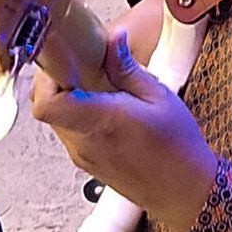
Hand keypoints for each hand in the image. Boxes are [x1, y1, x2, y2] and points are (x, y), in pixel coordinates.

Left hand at [31, 31, 216, 231]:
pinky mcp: (88, 163)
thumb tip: (113, 39)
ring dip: (68, 99)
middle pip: (47, 107)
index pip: (47, 103)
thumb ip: (128, 68)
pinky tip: (105, 107)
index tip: (63, 59)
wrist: (184, 192)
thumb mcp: (159, 97)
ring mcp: (84, 156)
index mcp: (101, 121)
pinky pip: (70, 133)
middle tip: (82, 65)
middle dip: (59, 82)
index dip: (47, 78)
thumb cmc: (178, 149)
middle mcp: (85, 142)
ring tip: (98, 85)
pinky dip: (78, 115)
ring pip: (57, 120)